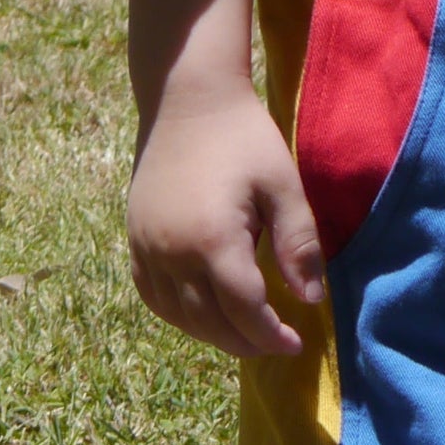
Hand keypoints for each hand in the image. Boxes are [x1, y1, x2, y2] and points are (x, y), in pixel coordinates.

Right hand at [127, 87, 325, 356]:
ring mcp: (147, 247)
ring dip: (213, 334)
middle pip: (210, 322)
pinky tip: (203, 315)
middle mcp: (172, 252)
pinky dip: (179, 315)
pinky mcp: (135, 240)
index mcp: (212, 240)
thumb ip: (298, 245)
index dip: (271, 335)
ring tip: (245, 334)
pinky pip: (152, 296)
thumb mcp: (284, 186)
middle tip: (275, 343)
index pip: (245, 310)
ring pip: (178, 316)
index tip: (295, 344)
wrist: (186, 100)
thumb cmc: (243, 138)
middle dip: (246, 341)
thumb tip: (310, 300)